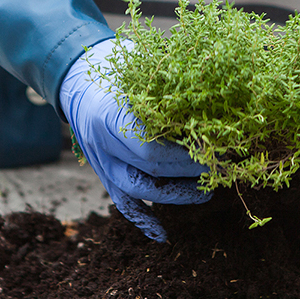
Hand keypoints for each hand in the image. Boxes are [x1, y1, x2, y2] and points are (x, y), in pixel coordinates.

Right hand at [59, 37, 209, 241]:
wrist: (76, 73)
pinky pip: (120, 202)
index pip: (154, 149)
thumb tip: (216, 98)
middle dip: (191, 174)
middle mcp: (101, 142)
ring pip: (136, 191)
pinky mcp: (101, 171)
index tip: (218, 151)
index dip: (189, 156)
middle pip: (150, 172)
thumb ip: (169, 85)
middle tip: (223, 168)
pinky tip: (162, 235)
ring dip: (175, 196)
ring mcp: (99, 160)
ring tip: (206, 192)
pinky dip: (141, 220)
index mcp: (110, 113)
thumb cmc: (117, 64)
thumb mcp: (141, 65)